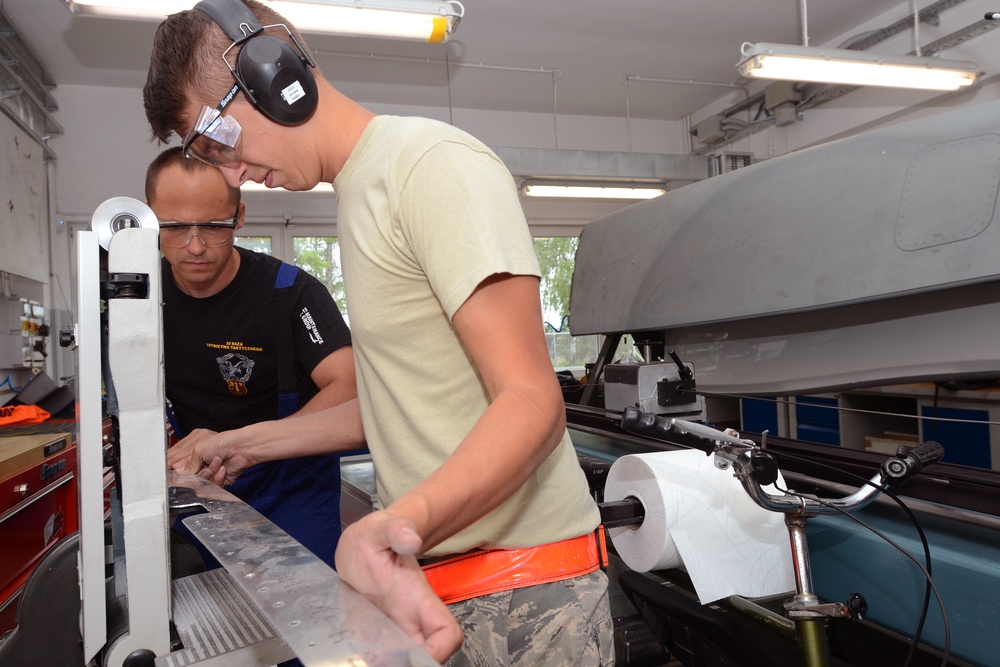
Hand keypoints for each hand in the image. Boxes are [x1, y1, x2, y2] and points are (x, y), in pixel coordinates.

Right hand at [167, 428, 252, 486]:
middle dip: (192, 472)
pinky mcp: (217, 480)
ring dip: (207, 474)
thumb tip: (177, 473)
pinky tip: (222, 468)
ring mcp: (207, 472)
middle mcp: (198, 462)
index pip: (175, 462)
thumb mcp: (199, 449)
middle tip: (200, 466)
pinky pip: (211, 487)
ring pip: (198, 483)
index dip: (173, 469)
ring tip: (216, 462)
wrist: (242, 449)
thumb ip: (186, 463)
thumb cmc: (223, 442)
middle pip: (185, 476)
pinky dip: (217, 478)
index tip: (170, 473)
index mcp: (191, 450)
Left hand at [336, 511, 462, 662]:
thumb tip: (411, 540)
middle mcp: (410, 618)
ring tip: (360, 659)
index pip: (446, 633)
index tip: (411, 657)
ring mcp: (393, 628)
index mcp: (417, 597)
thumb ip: (397, 530)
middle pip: (428, 656)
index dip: (438, 652)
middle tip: (375, 660)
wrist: (361, 543)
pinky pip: (380, 656)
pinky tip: (350, 656)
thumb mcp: (382, 528)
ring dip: (388, 663)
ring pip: (404, 659)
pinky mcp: (376, 633)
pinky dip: (368, 660)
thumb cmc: (376, 536)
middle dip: (407, 664)